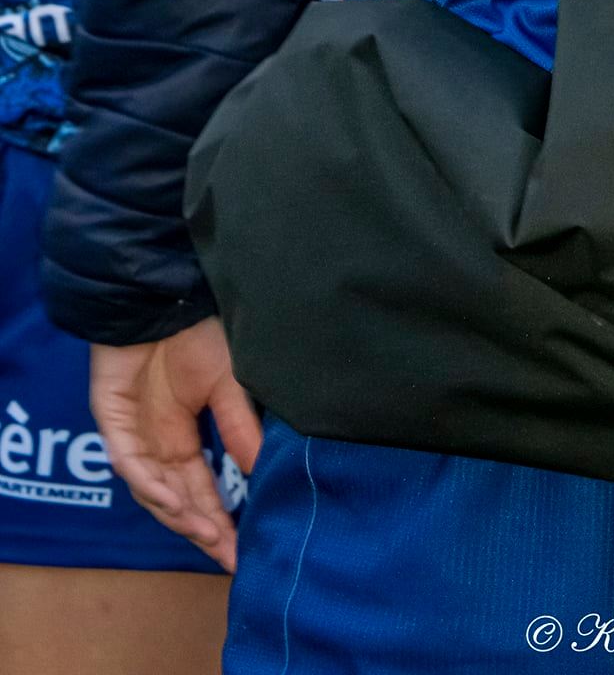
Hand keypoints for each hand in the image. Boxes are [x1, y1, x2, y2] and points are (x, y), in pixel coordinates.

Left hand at [90, 318, 260, 570]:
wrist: (165, 296)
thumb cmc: (200, 333)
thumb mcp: (231, 384)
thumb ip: (241, 428)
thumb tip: (263, 472)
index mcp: (185, 435)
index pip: (203, 487)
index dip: (220, 519)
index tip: (242, 549)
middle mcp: (158, 443)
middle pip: (177, 498)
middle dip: (202, 528)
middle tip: (227, 554)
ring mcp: (133, 434)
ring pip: (152, 489)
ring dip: (179, 512)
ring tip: (206, 531)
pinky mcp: (112, 420)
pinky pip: (128, 462)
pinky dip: (150, 484)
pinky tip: (173, 499)